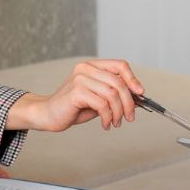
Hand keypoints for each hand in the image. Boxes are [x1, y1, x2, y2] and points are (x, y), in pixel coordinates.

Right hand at [8, 59, 144, 132]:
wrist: (48, 115)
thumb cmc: (74, 107)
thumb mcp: (98, 98)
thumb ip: (114, 94)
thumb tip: (138, 97)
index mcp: (92, 66)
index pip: (120, 65)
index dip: (133, 79)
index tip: (140, 94)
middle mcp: (86, 68)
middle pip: (119, 82)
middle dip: (129, 102)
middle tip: (130, 117)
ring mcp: (80, 78)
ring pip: (112, 94)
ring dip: (118, 113)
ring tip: (115, 123)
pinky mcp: (76, 92)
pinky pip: (102, 104)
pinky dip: (108, 117)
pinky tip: (106, 124)